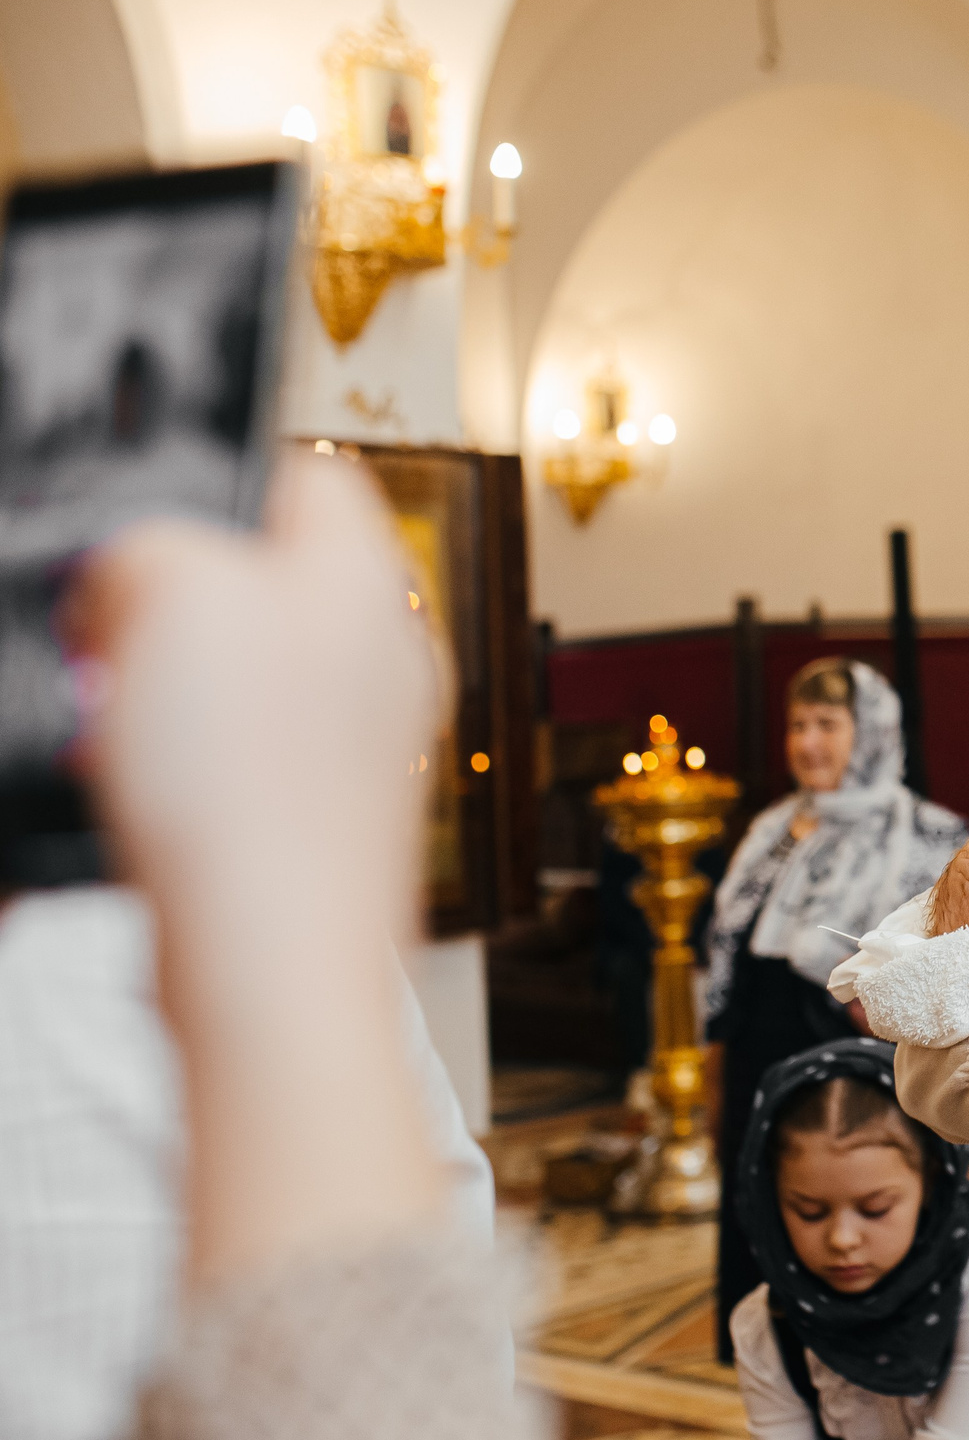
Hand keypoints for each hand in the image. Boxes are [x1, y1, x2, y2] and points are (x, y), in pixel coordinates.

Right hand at [64, 458, 444, 1288]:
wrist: (271, 962)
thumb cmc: (249, 784)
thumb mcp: (168, 591)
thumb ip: (149, 547)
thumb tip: (131, 573)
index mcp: (371, 582)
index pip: (313, 478)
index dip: (220, 481)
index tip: (148, 514)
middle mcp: (385, 659)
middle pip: (265, 583)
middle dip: (171, 599)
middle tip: (113, 630)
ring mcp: (358, 747)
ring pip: (240, 677)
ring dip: (162, 688)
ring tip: (118, 719)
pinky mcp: (317, 823)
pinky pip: (230, 764)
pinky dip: (174, 766)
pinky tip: (136, 788)